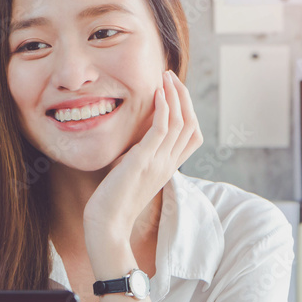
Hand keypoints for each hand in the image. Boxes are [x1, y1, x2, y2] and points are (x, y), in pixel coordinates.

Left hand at [82, 70, 202, 248]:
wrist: (107, 224)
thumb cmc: (113, 200)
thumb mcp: (131, 173)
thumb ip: (139, 156)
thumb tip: (133, 140)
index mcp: (168, 167)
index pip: (193, 136)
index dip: (188, 111)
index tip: (174, 93)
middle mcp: (168, 164)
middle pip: (191, 124)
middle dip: (184, 97)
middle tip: (170, 76)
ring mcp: (158, 163)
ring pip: (180, 123)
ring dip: (175, 96)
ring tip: (165, 77)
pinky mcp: (142, 161)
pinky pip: (162, 129)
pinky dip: (163, 108)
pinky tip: (158, 92)